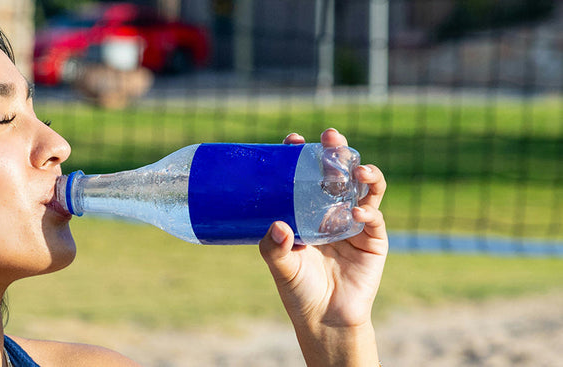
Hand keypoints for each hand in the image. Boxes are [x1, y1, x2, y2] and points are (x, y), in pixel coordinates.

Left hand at [260, 128, 387, 365]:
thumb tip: (279, 225)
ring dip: (365, 174)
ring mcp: (355, 224)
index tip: (291, 140)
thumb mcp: (280, 266)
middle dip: (336, 152)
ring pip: (365, 189)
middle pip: (338, 174)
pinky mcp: (374, 240)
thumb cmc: (298, 290)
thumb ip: (274, 247)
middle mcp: (332, 212)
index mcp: (307, 212)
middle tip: (331, 136)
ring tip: (357, 169)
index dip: (301, 157)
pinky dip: (369, 212)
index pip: (304, 176)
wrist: (325, 318)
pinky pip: (375, 219)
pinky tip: (358, 214)